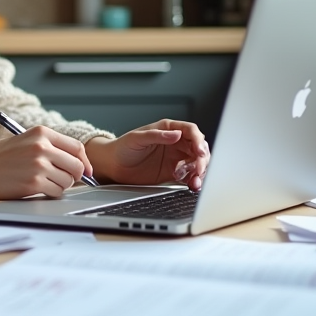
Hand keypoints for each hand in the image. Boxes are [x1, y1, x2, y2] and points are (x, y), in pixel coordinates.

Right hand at [0, 126, 93, 199]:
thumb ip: (51, 147)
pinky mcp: (34, 183)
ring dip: (60, 186)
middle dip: (74, 176)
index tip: (85, 171)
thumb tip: (79, 164)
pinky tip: (37, 188)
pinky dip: (51, 193)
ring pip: (68, 181)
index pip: (77, 147)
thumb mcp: (26, 141)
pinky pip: (56, 192)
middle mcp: (42, 147)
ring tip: (43, 182)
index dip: (84, 162)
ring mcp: (39, 165)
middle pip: (77, 166)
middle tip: (63, 180)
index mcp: (41, 133)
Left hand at [85, 119, 209, 190]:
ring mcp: (176, 158)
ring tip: (193, 181)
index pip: (190, 131)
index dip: (198, 140)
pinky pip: (190, 176)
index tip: (199, 152)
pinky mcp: (174, 173)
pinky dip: (194, 180)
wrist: (113, 166)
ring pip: (197, 162)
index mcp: (167, 129)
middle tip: (198, 170)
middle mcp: (175, 143)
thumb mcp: (137, 138)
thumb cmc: (122, 147)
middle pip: (198, 148)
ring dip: (200, 172)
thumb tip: (176, 134)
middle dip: (202, 159)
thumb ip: (156, 136)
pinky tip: (191, 185)